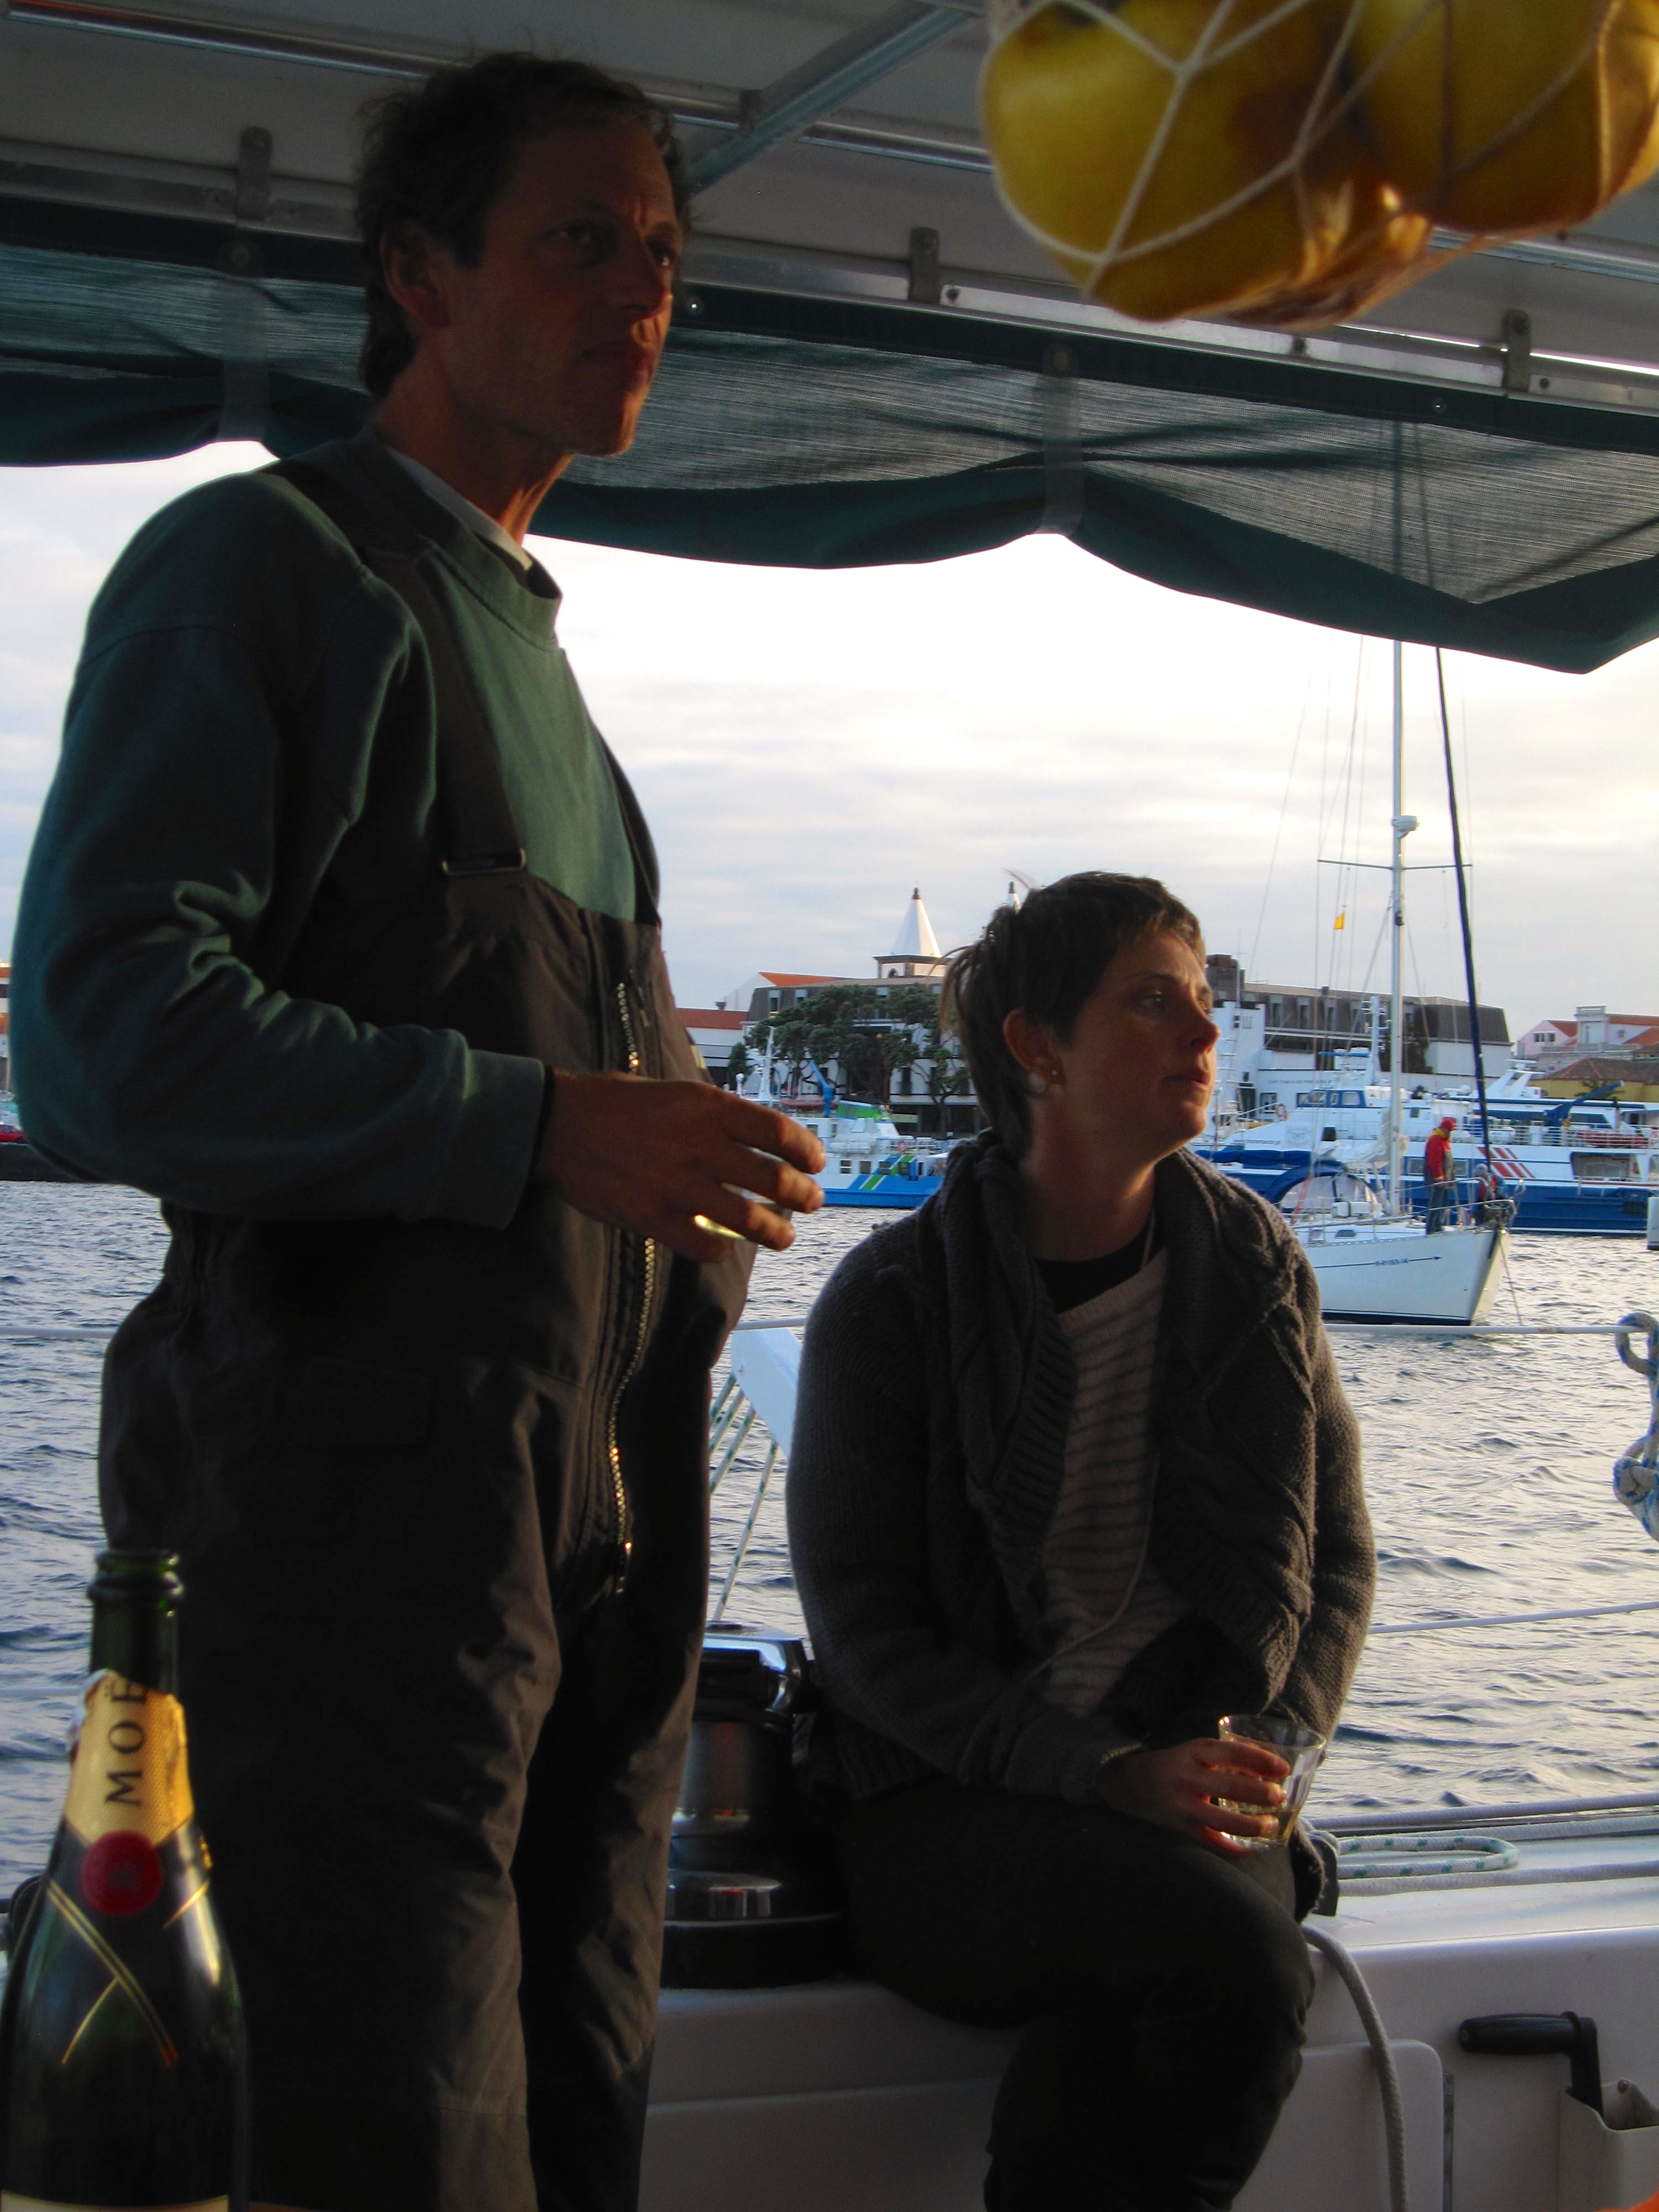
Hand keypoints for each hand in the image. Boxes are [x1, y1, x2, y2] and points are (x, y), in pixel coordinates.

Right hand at [537, 1073, 825, 1261]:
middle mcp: (702, 1146)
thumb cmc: (613, 1103)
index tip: (816, 1163)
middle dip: (804, 1196)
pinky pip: (706, 1247)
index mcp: (709, 1108)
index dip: (807, 1152)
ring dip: (777, 1233)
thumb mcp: (673, 1091)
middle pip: (775, 1180)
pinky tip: (723, 1250)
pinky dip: (722, 1252)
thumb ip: (713, 1113)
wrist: (557, 1125)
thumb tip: (752, 1133)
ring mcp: (679, 1185)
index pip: (779, 1132)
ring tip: (784, 1236)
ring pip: (750, 1221)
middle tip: (811, 1203)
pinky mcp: (654, 1218)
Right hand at [1098, 1737, 1288, 1854]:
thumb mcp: (1194, 1751)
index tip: (1283, 1768)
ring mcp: (1183, 1807)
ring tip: (1272, 1824)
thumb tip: (1268, 1768)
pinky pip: (1212, 1844)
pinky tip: (1253, 1849)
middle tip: (1280, 1797)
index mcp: (1192, 1752)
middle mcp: (1187, 1778)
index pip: (1230, 1753)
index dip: (1259, 1760)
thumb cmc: (1174, 1765)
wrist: (1132, 1784)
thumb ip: (1225, 1757)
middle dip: (1260, 1794)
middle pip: (1228, 1787)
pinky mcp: (1182, 1829)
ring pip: (1221, 1821)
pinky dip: (1234, 1849)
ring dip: (1251, 1825)